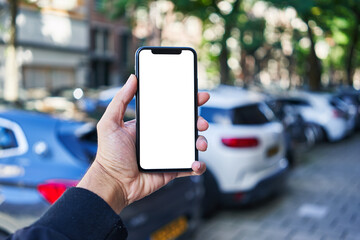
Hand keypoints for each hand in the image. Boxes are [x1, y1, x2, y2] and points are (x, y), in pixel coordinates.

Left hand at [78, 74, 209, 213]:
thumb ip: (120, 100)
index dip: (187, 102)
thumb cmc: (109, 155)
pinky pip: (190, 166)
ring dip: (201, 141)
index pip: (172, 109)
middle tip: (201, 122)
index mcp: (150, 125)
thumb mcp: (110, 123)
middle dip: (199, 121)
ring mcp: (168, 153)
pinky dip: (198, 165)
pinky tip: (195, 163)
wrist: (113, 183)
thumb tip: (132, 78)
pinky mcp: (172, 169)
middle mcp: (162, 137)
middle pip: (186, 125)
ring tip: (200, 143)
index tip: (199, 96)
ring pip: (192, 144)